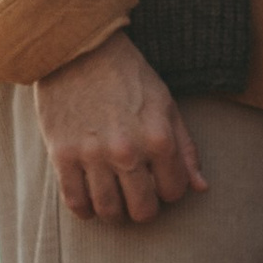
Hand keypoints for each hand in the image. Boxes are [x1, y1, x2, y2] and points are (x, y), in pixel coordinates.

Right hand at [33, 33, 206, 225]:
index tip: (159, 181)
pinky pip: (75, 202)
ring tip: (115, 200)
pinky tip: (89, 200)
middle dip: (144, 209)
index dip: (170, 190)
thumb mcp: (166, 104)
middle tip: (138, 197)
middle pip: (143, 210)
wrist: (78, 49)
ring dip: (115, 213)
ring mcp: (92, 155)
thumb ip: (185, 148)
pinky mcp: (62, 155)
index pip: (174, 192)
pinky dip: (84, 210)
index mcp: (158, 137)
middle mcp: (127, 151)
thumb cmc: (127, 76)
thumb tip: (201, 188)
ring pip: (108, 211)